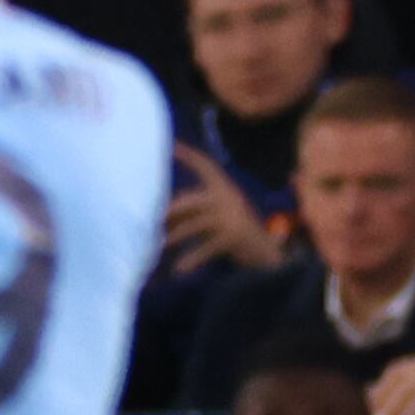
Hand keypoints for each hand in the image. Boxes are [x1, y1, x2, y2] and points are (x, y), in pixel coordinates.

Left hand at [165, 143, 284, 275]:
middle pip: (190, 201)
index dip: (190, 155)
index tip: (172, 145)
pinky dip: (191, 259)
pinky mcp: (235, 236)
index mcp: (225, 188)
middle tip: (147, 222)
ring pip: (193, 225)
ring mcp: (233, 216)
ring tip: (156, 248)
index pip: (206, 166)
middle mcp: (229, 197)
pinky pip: (206, 248)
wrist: (267, 254)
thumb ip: (193, 209)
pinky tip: (179, 270)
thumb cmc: (233, 233)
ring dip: (173, 238)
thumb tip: (161, 213)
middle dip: (169, 212)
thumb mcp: (215, 215)